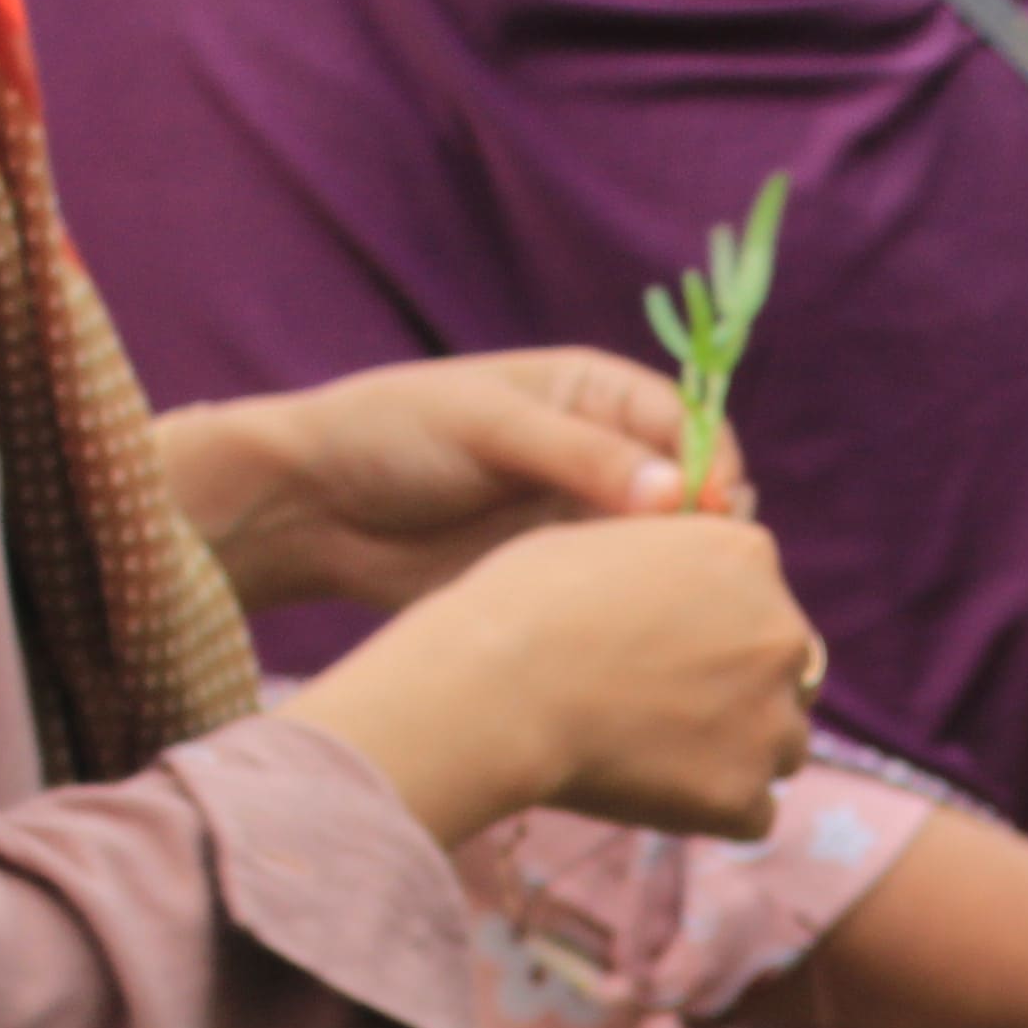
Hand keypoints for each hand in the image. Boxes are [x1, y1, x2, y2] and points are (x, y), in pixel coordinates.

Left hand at [160, 351, 708, 613]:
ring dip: (675, 578)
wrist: (314, 509)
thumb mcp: (487, 427)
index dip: (711, 467)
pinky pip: (623, 596)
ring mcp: (584, 521)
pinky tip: (635, 634)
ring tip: (666, 608)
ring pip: (664, 552)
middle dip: (704, 530)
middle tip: (694, 571)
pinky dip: (638, 612)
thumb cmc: (391, 436)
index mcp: (595, 394)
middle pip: (691, 493)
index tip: (713, 512)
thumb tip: (677, 496)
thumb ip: (581, 457)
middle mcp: (603, 455)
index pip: (688, 424)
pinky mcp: (562, 578)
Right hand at [285, 513, 817, 845]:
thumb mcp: (603, 545)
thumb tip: (676, 598)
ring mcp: (771, 719)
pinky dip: (712, 811)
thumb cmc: (521, 606)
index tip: (667, 650)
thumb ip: (667, 568)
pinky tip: (651, 794)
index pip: (764, 601)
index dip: (717, 631)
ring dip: (735, 754)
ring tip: (651, 752)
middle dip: (741, 692)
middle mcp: (782, 632)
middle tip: (662, 709)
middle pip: (788, 674)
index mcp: (748, 555)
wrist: (495, 689)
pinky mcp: (744, 793)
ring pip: (781, 747)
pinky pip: (753, 814)